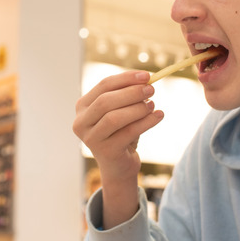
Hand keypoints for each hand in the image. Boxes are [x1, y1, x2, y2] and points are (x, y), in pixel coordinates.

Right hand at [73, 70, 164, 227]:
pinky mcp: (105, 152)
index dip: (126, 78)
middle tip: (152, 89)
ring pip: (114, 117)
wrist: (119, 165)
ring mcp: (91, 138)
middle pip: (106, 101)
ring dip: (137, 108)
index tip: (146, 75)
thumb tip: (146, 80)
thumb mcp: (121, 110)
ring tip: (153, 104)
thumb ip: (128, 95)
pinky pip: (128, 133)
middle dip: (131, 92)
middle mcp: (81, 122)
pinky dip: (146, 122)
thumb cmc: (120, 132)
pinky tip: (158, 115)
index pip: (103, 85)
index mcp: (82, 106)